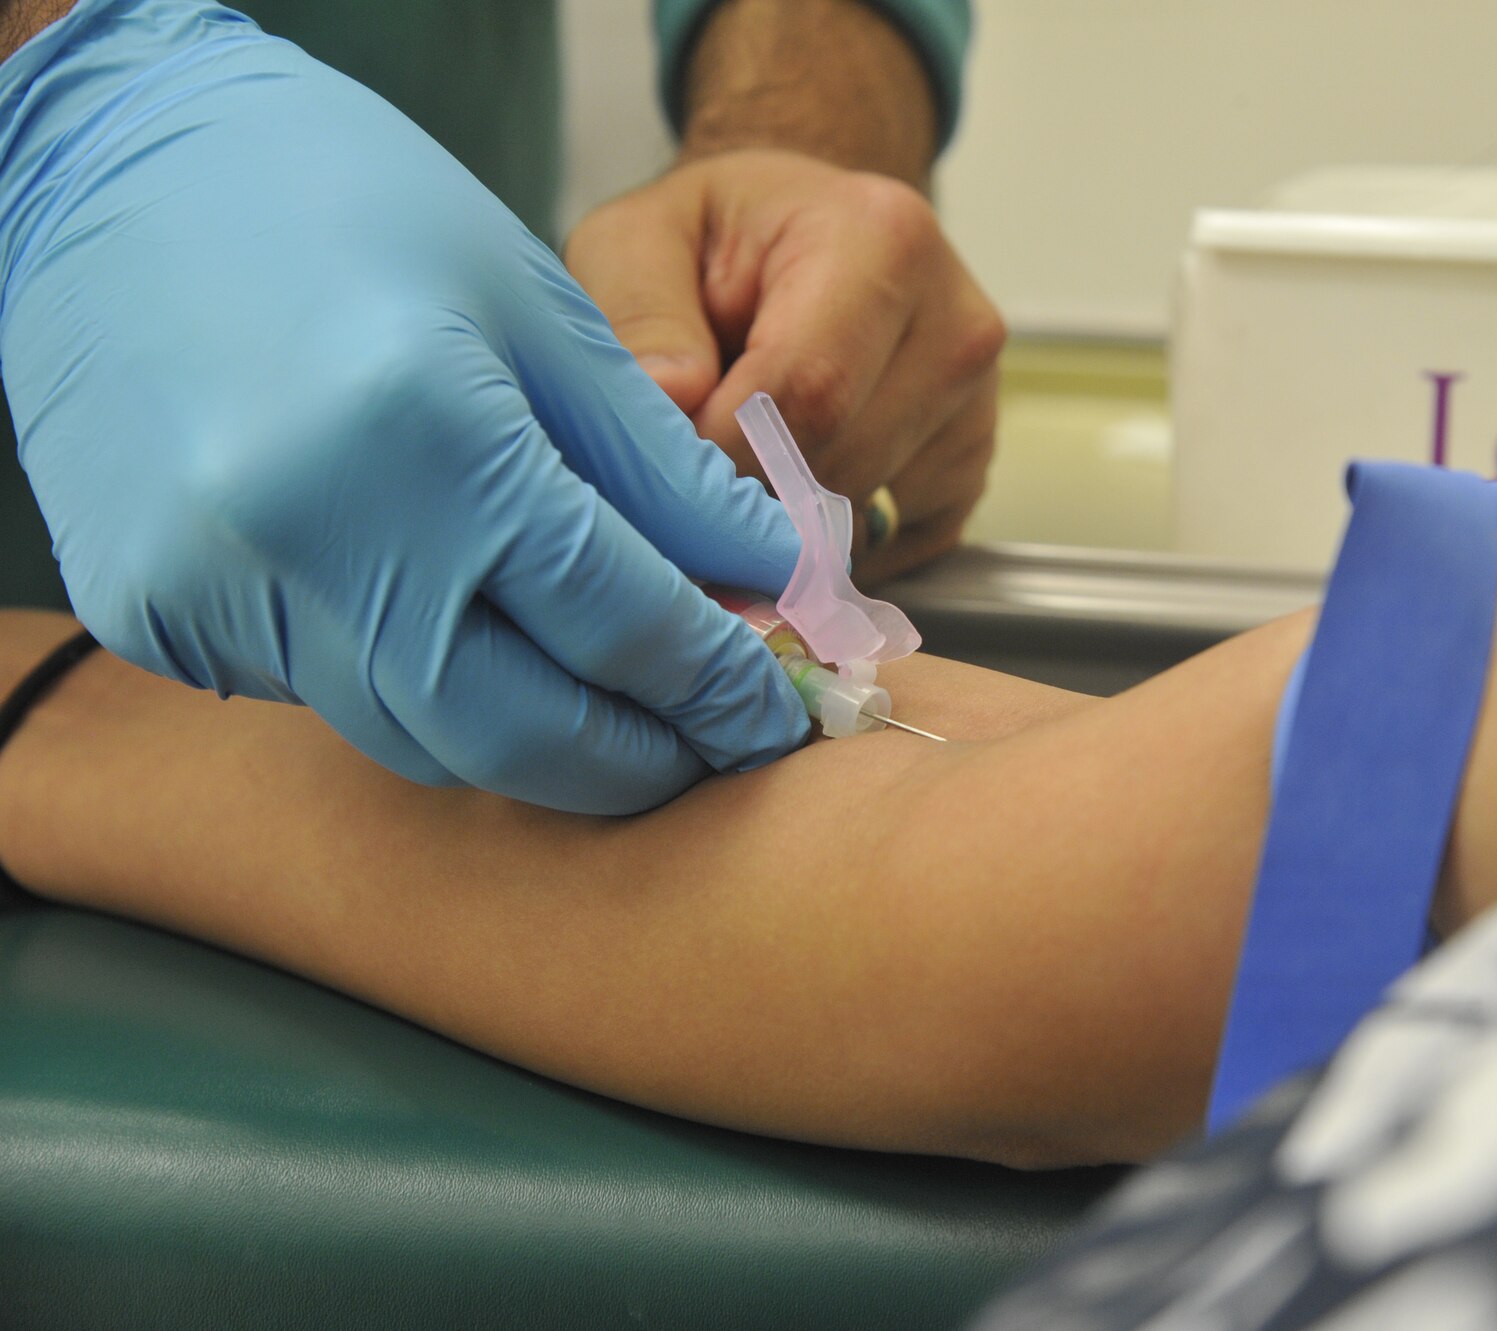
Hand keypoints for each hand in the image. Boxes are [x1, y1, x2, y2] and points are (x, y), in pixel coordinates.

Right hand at [0, 2, 808, 813]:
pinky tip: (472, 640)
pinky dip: (423, 692)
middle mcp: (302, 530)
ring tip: (615, 703)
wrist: (116, 163)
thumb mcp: (533, 310)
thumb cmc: (347, 203)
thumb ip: (656, 468)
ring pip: (418, 738)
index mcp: (419, 429)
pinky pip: (327, 697)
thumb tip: (763, 576)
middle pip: (516, 730)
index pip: (615, 616)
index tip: (776, 707)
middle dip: (635, 757)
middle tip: (711, 742)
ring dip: (534, 738)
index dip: (715, 679)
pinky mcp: (155, 613)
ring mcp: (210, 586)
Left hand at [564, 149, 1004, 581]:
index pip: (808, 394)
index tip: (660, 473)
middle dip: (746, 493)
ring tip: (741, 454)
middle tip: (683, 472)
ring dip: (783, 517)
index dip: (721, 455)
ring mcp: (977, 406)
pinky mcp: (972, 467)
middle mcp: (958, 327)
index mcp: (885, 243)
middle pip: (839, 466)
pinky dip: (829, 539)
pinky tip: (794, 475)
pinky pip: (893, 544)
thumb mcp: (642, 239)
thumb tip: (669, 400)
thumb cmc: (717, 237)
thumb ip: (644, 315)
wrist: (796, 238)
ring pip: (863, 517)